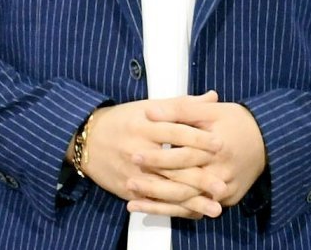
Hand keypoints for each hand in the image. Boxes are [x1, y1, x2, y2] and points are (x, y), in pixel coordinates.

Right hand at [66, 91, 224, 218]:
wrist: (88, 139)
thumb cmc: (123, 119)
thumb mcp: (149, 106)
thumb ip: (182, 104)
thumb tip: (212, 96)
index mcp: (145, 124)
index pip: (176, 131)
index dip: (198, 137)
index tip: (220, 144)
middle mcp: (138, 148)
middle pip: (173, 164)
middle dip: (200, 176)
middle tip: (222, 184)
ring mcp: (133, 172)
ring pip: (166, 189)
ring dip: (192, 200)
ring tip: (215, 206)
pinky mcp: (128, 189)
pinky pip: (155, 202)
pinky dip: (175, 209)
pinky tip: (193, 213)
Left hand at [126, 97, 266, 216]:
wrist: (269, 140)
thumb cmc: (236, 121)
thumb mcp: (211, 111)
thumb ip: (181, 110)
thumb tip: (151, 111)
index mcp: (218, 148)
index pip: (183, 155)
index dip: (159, 156)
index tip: (135, 154)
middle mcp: (222, 173)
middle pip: (184, 183)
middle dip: (154, 184)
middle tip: (129, 180)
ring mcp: (225, 191)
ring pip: (188, 202)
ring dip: (160, 203)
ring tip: (133, 201)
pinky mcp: (226, 201)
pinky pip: (197, 209)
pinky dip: (174, 210)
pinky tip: (153, 210)